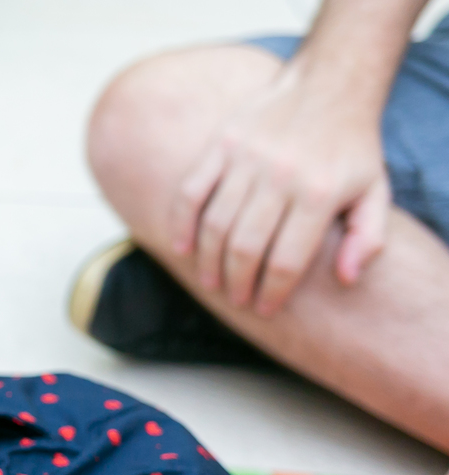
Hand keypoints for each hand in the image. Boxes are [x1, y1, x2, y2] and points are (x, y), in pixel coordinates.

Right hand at [170, 60, 389, 315]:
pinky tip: (181, 248)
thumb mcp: (376, 191)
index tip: (264, 309)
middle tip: (236, 300)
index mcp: (320, 194)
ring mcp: (248, 158)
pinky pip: (191, 191)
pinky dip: (181, 223)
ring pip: (216, 225)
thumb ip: (369, 237)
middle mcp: (282, 176)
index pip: (286, 261)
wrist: (330, 83)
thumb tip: (346, 278)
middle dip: (237, 283)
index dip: (271, 293)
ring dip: (209, 261)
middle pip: (246, 248)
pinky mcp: (223, 143)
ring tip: (211, 282)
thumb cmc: (351, 147)